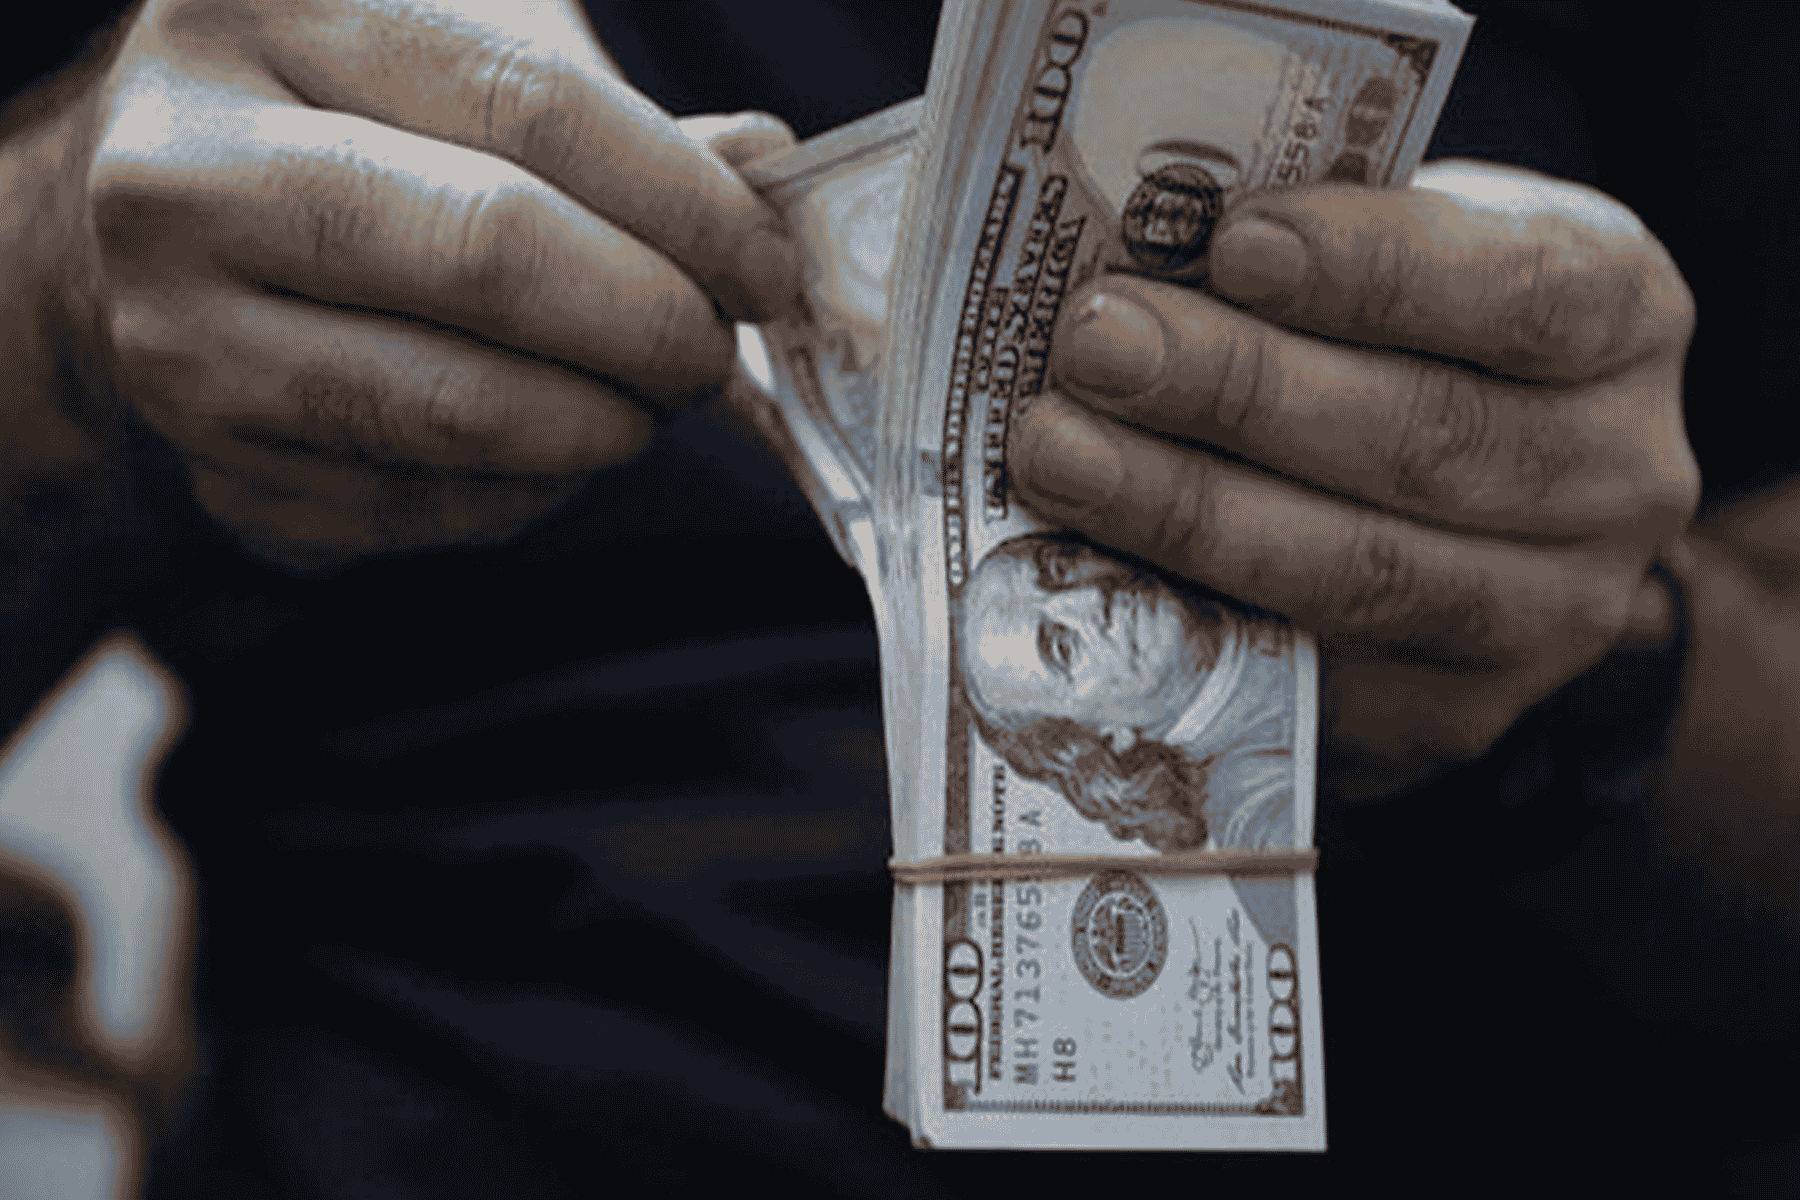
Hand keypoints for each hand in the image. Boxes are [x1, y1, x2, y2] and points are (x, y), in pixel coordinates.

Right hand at [60, 0, 799, 569]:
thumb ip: (619, 122)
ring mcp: (173, 328)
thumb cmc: (357, 131)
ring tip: (646, 402)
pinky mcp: (202, 460)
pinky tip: (552, 451)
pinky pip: (416, 505)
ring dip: (598, 425)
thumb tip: (768, 168)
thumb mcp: (471, 66)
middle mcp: (183, 166)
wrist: (166, 226)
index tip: (768, 270)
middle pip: (489, 255)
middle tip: (711, 352)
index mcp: (269, 8)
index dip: (685, 205)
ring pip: (452, 408)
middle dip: (650, 323)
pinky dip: (524, 492)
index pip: (529, 108)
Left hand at [1010, 161, 1699, 799]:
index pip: (1521, 291)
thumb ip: (1314, 258)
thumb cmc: (1418, 344)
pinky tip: (1091, 568)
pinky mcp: (1450, 715)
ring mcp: (1548, 617)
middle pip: (1425, 440)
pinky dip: (1192, 618)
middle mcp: (1617, 477)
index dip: (1374, 269)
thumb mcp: (1412, 258)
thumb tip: (1139, 266)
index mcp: (1624, 318)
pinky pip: (1313, 679)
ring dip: (1191, 512)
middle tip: (1097, 347)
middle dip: (1239, 391)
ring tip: (1059, 453)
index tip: (1234, 244)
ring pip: (1365, 573)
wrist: (1498, 520)